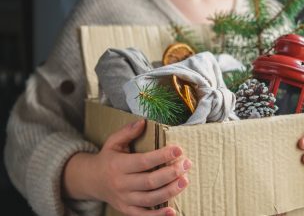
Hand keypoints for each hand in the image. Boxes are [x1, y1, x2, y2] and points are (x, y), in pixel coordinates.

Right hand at [63, 120, 191, 215]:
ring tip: (185, 181)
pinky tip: (173, 211)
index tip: (178, 150)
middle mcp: (121, 184)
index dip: (162, 156)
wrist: (91, 181)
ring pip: (150, 199)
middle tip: (186, 165)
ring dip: (170, 191)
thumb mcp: (113, 142)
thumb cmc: (107, 158)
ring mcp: (124, 199)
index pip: (144, 161)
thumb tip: (143, 121)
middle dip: (171, 173)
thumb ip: (127, 132)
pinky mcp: (127, 210)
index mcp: (118, 165)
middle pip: (150, 181)